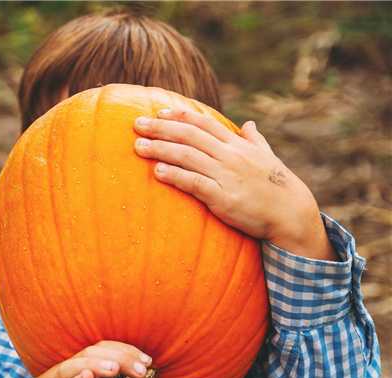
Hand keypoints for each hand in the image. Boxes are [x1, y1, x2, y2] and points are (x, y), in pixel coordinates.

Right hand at [0, 341, 151, 377]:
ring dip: (96, 365)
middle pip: (92, 353)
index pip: (102, 349)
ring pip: (74, 368)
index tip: (147, 360)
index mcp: (77, 368)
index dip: (125, 350)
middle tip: (143, 368)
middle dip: (119, 357)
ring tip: (116, 368)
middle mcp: (66, 372)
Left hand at [133, 109, 336, 260]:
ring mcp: (226, 176)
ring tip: (138, 146)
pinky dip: (174, 176)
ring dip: (160, 149)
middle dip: (161, 128)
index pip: (204, 123)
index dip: (180, 115)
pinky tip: (157, 172)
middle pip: (189, 135)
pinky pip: (194, 183)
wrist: (291, 215)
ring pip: (187, 156)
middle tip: (136, 124)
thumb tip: (249, 124)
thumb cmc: (277, 187)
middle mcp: (230, 156)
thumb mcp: (267, 158)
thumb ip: (255, 140)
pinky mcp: (223, 198)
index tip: (158, 111)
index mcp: (238, 145)